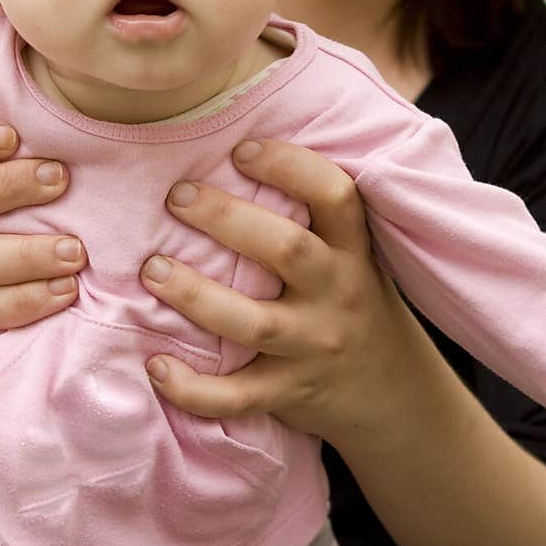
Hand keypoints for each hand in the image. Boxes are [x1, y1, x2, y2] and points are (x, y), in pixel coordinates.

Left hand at [139, 138, 406, 448]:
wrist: (395, 395)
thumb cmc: (352, 303)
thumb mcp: (352, 255)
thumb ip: (312, 217)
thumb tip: (235, 149)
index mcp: (353, 251)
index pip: (335, 196)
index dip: (290, 166)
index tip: (241, 150)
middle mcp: (338, 294)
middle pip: (286, 250)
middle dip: (226, 218)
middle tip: (177, 197)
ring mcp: (314, 347)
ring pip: (254, 323)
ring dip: (195, 296)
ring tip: (151, 270)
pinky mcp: (291, 394)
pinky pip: (239, 396)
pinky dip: (194, 389)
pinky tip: (155, 365)